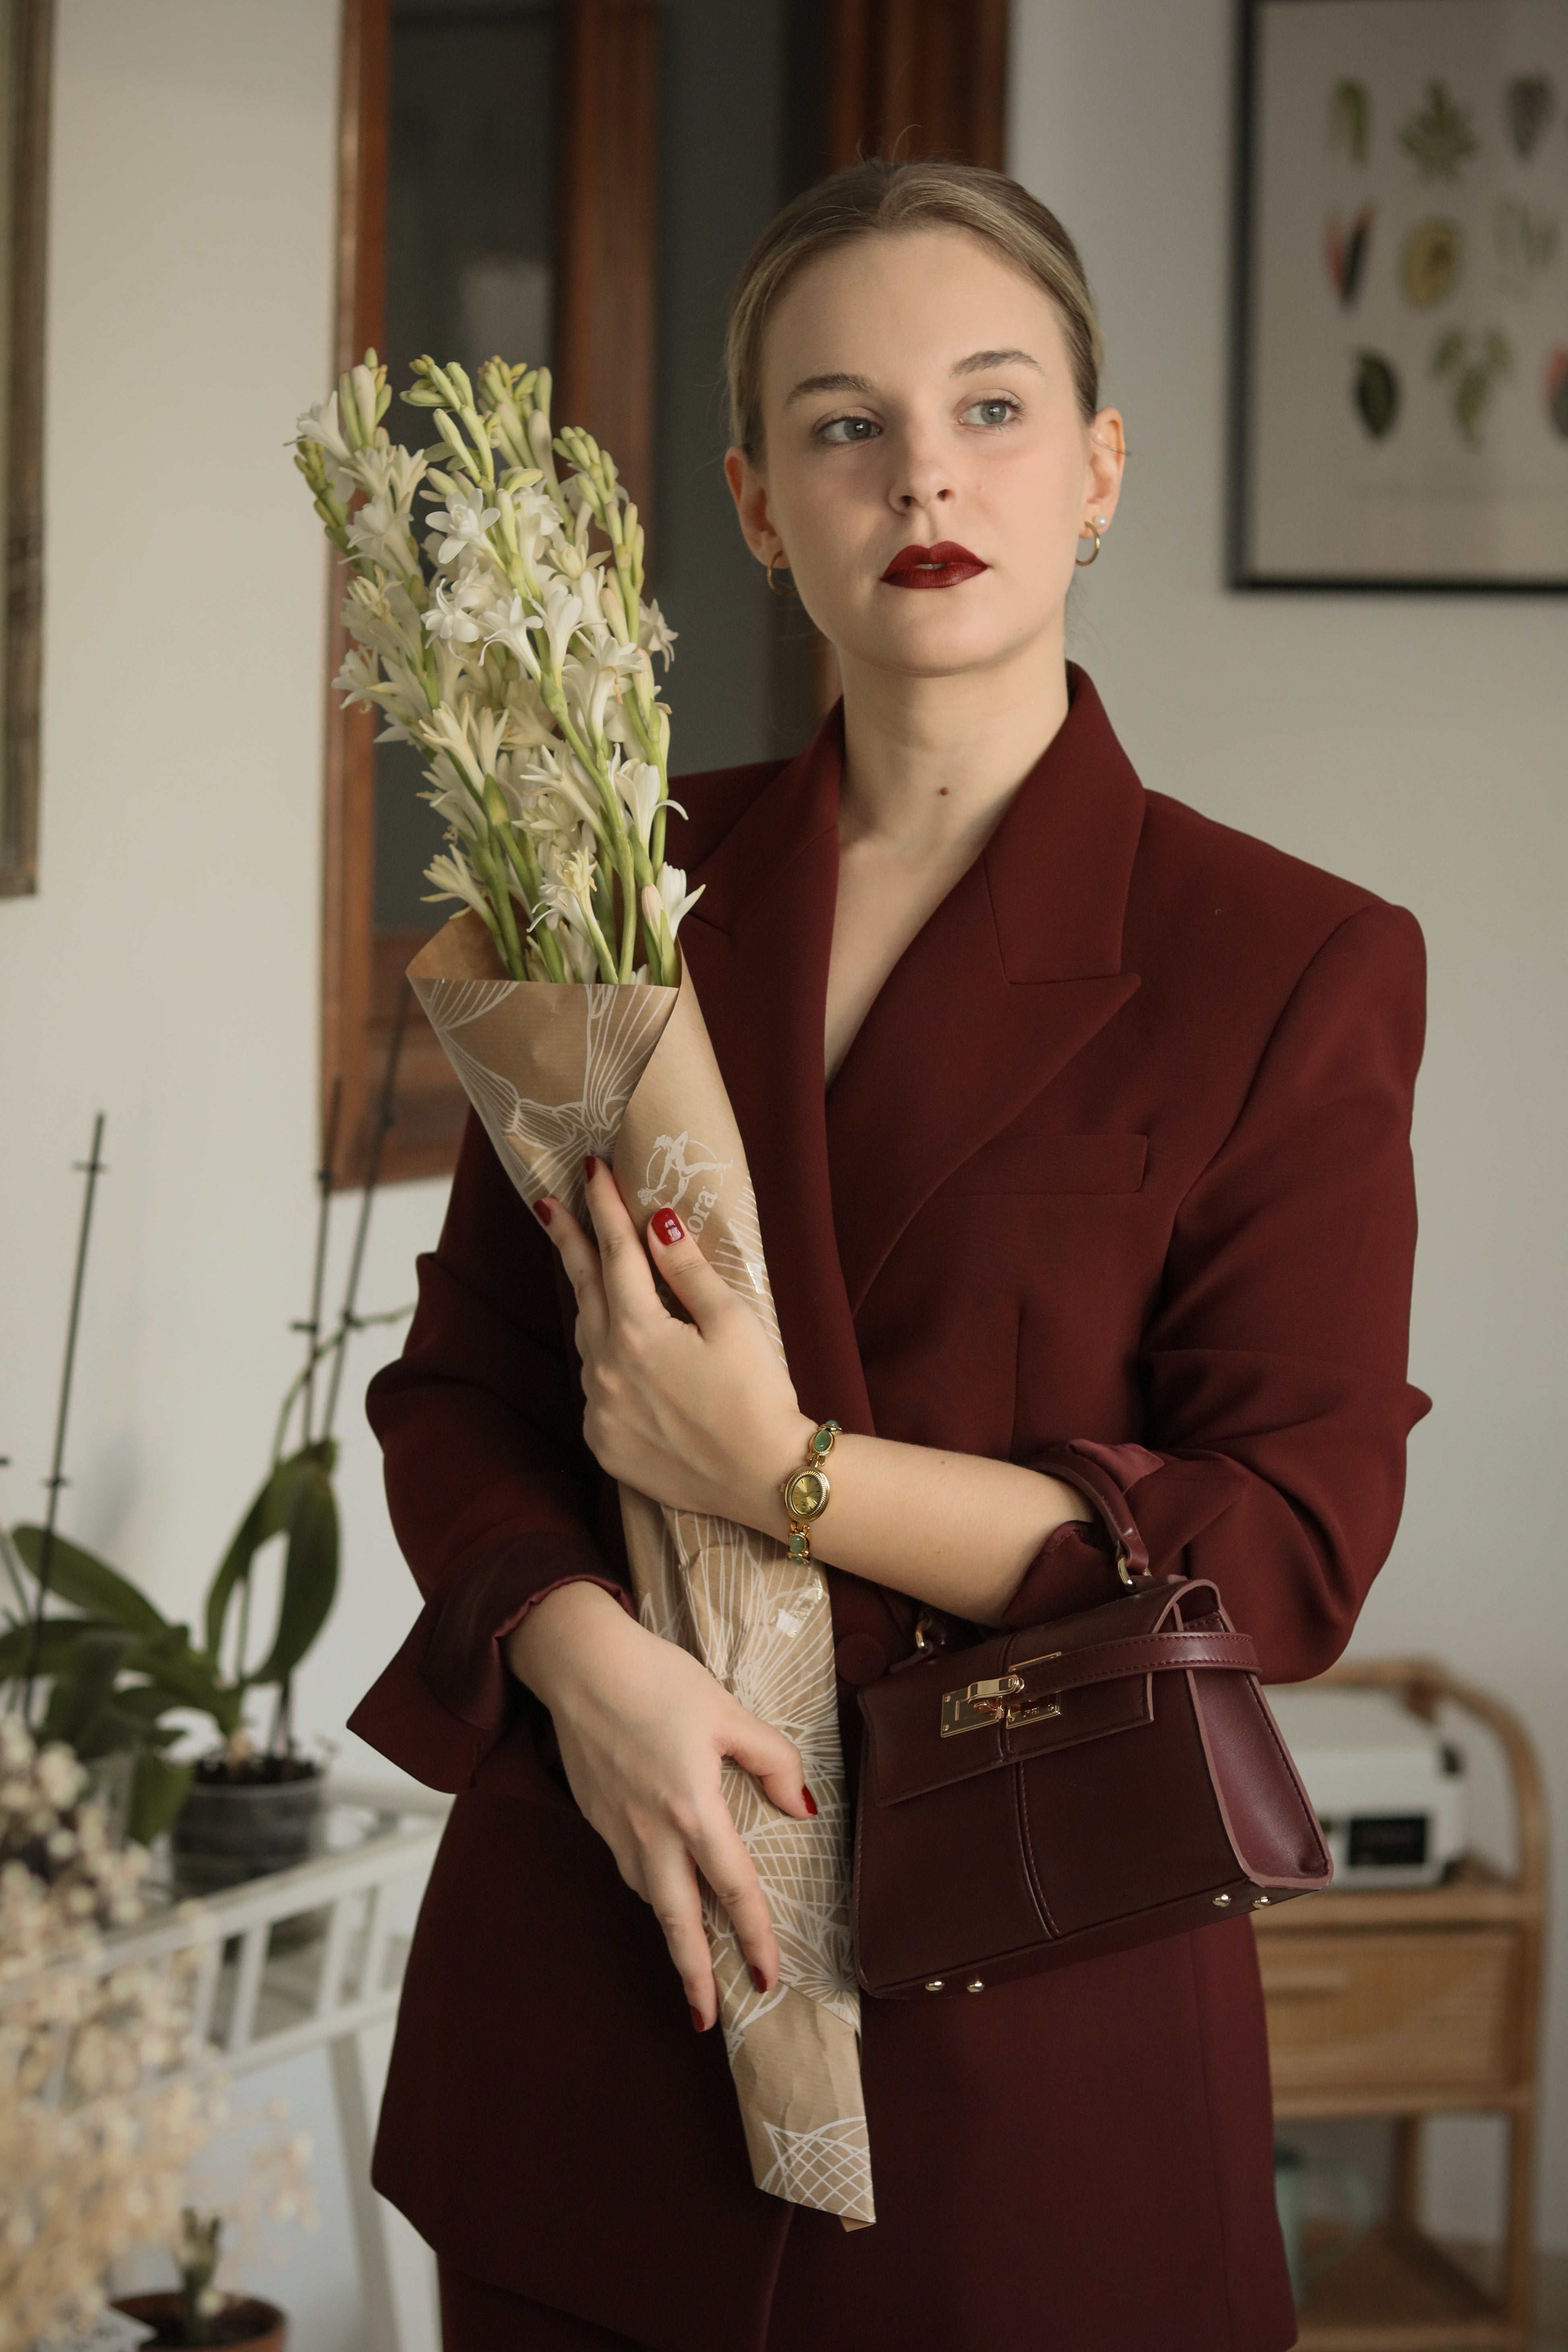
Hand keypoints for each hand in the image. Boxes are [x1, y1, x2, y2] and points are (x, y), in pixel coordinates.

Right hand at [506, 1582, 815, 2027]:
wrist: (579, 1662)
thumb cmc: (656, 1679)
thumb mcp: (727, 1710)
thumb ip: (772, 1758)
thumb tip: (800, 1805)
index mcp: (691, 1807)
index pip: (733, 1888)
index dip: (754, 1937)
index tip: (768, 1977)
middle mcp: (651, 1830)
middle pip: (677, 1920)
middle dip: (694, 1975)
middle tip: (706, 2018)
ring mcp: (617, 1827)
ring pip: (651, 1895)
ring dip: (672, 1931)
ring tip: (693, 1957)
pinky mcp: (595, 1816)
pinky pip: (630, 1867)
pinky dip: (651, 1889)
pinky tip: (662, 1885)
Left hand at [533, 1156, 808, 1530]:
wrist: (765, 1480)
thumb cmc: (758, 1397)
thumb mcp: (733, 1323)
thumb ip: (687, 1270)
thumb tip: (655, 1222)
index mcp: (638, 1334)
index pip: (614, 1254)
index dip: (604, 1207)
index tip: (592, 1169)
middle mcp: (606, 1372)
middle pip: (584, 1290)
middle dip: (568, 1242)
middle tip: (547, 1204)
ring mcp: (600, 1412)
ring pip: (587, 1342)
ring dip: (591, 1304)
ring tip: (590, 1272)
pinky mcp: (603, 1444)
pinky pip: (594, 1390)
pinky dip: (602, 1362)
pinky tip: (618, 1355)